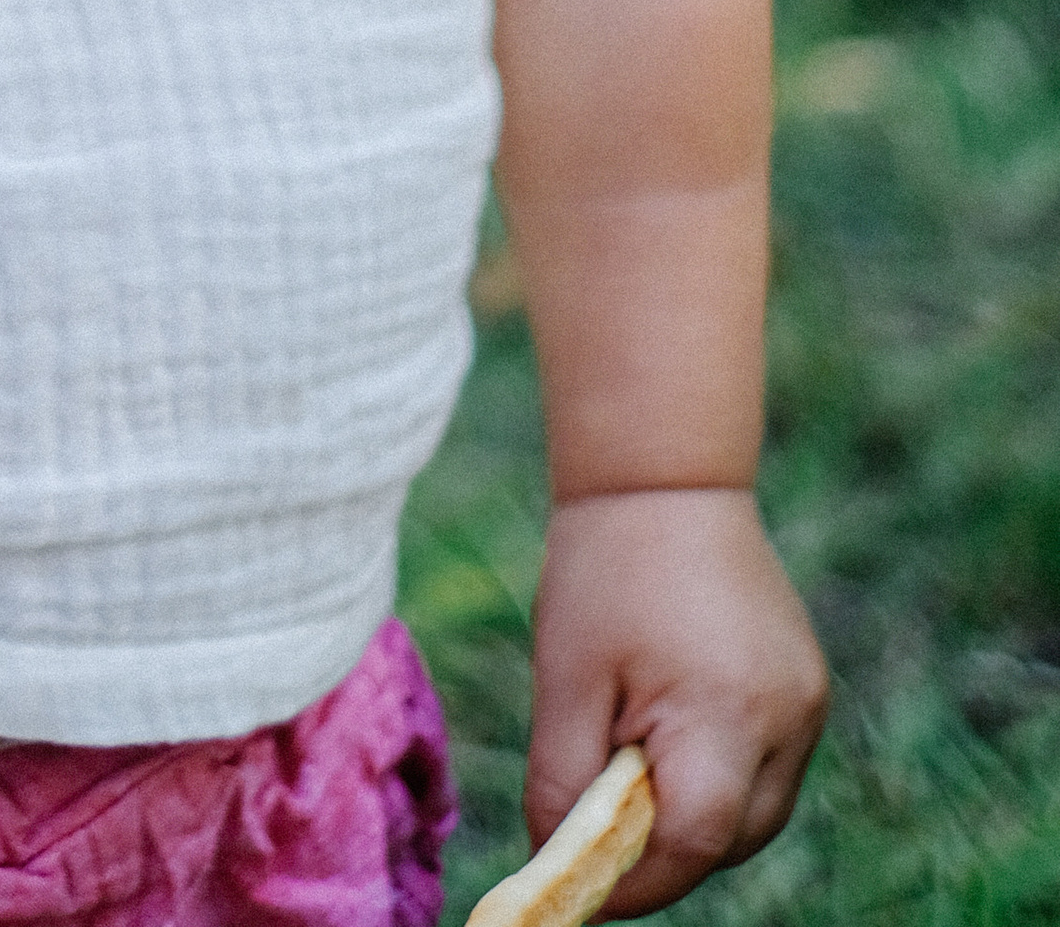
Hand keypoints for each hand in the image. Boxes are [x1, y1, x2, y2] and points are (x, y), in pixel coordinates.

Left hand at [527, 489, 826, 911]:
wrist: (665, 477)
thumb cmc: (605, 570)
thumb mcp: (566, 678)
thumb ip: (563, 780)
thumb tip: (555, 860)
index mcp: (727, 712)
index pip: (691, 843)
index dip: (634, 880)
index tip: (582, 887)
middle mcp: (787, 718)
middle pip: (730, 840)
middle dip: (665, 853)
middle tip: (599, 832)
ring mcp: (807, 704)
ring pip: (755, 812)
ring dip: (697, 818)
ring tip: (633, 769)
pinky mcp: (808, 688)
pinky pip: (767, 768)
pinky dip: (721, 776)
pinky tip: (671, 735)